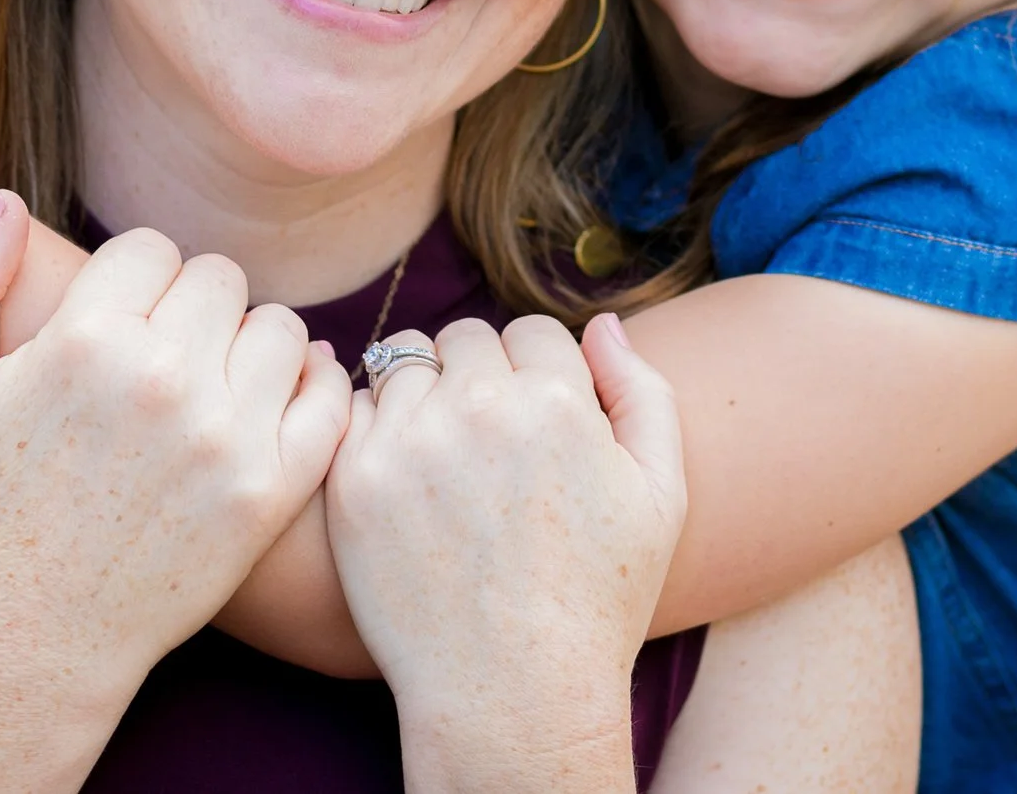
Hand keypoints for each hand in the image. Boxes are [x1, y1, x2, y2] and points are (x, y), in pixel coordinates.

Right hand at [0, 193, 351, 721]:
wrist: (32, 634)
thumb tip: (7, 201)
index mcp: (85, 341)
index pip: (152, 249)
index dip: (135, 281)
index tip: (121, 324)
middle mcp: (162, 379)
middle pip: (220, 279)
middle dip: (193, 308)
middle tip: (168, 355)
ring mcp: (225, 436)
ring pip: (280, 327)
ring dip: (250, 344)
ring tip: (215, 382)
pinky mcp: (270, 489)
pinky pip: (328, 396)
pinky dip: (312, 387)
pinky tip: (274, 401)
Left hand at [325, 313, 685, 793]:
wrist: (514, 693)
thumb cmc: (597, 599)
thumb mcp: (662, 495)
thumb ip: (643, 392)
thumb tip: (605, 324)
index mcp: (559, 401)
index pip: (534, 332)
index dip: (539, 376)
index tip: (535, 427)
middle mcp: (480, 406)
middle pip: (467, 338)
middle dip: (479, 376)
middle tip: (487, 445)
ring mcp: (411, 439)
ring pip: (404, 361)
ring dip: (423, 392)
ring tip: (442, 456)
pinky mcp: (355, 477)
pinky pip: (355, 409)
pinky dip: (375, 428)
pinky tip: (402, 478)